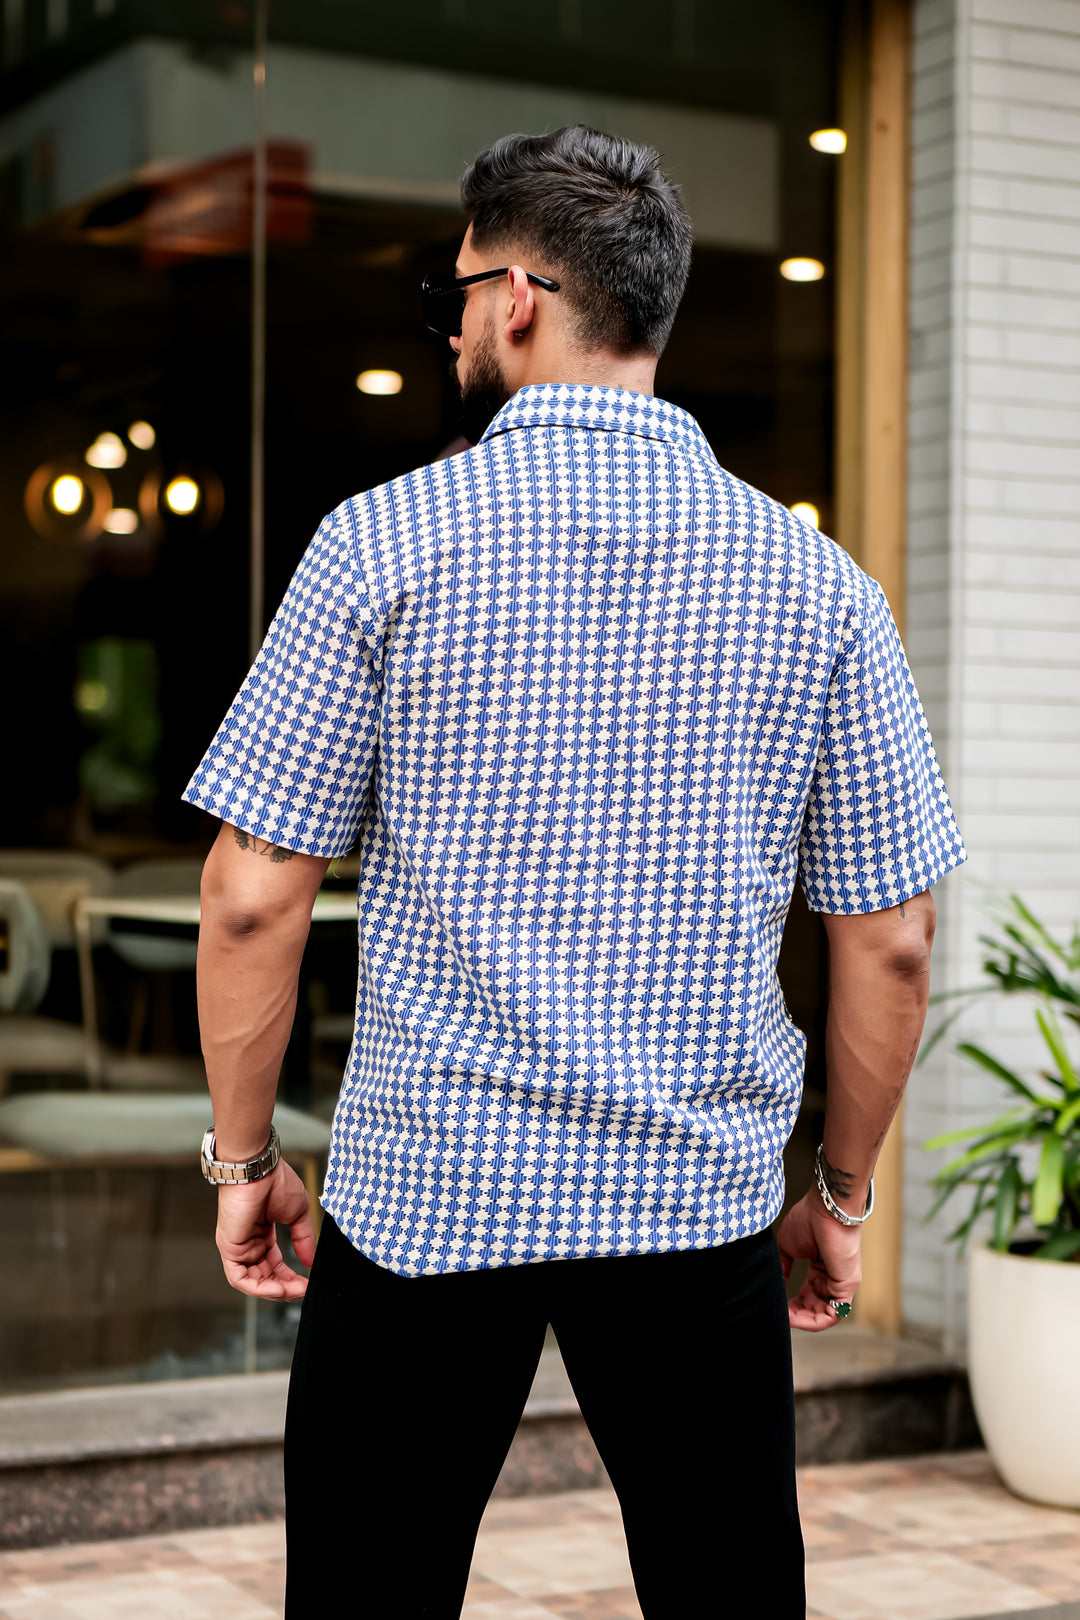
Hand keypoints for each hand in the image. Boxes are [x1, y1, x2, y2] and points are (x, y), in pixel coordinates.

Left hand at [215, 1159, 316, 1299]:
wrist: (259, 1169)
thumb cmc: (274, 1181)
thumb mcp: (297, 1214)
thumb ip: (303, 1239)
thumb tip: (312, 1261)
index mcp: (262, 1235)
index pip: (275, 1265)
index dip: (291, 1278)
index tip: (307, 1284)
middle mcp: (248, 1244)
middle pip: (265, 1277)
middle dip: (285, 1288)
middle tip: (304, 1290)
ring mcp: (237, 1247)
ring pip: (253, 1282)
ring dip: (275, 1291)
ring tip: (295, 1291)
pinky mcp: (229, 1249)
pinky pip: (240, 1279)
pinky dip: (259, 1288)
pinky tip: (279, 1288)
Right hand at [776, 1188, 862, 1331]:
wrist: (826, 1209)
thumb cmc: (809, 1220)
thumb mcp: (787, 1245)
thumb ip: (784, 1265)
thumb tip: (781, 1279)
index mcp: (820, 1269)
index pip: (808, 1296)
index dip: (792, 1305)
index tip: (777, 1307)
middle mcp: (832, 1279)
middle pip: (815, 1308)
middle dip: (796, 1315)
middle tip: (779, 1315)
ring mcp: (841, 1284)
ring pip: (823, 1315)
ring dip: (802, 1320)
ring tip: (785, 1318)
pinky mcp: (847, 1288)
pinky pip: (832, 1315)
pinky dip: (813, 1321)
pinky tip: (795, 1318)